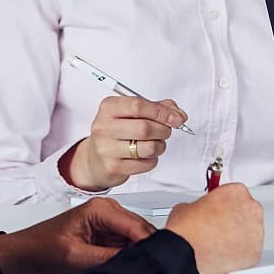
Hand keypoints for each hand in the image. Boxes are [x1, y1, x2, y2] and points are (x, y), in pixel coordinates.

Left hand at [0, 198, 154, 273]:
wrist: (28, 252)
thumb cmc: (44, 247)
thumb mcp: (76, 256)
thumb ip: (107, 258)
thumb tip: (133, 262)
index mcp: (100, 208)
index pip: (136, 225)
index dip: (150, 245)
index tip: (158, 263)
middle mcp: (108, 211)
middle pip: (141, 231)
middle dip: (147, 250)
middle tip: (153, 272)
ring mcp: (110, 222)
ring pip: (137, 239)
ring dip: (140, 254)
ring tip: (142, 272)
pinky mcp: (108, 235)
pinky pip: (128, 245)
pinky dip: (131, 256)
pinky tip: (131, 268)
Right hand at [66, 94, 187, 191]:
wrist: (94, 159)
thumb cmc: (117, 132)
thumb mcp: (131, 113)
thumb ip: (157, 108)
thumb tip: (179, 115)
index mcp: (108, 107)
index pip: (138, 106)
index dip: (161, 112)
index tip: (176, 118)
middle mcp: (103, 127)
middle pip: (145, 127)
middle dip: (163, 130)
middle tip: (166, 131)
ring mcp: (106, 148)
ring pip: (148, 147)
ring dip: (160, 146)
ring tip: (156, 144)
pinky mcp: (113, 167)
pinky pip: (146, 164)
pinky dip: (152, 160)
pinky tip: (145, 156)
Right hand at [163, 183, 262, 273]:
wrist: (188, 253)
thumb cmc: (188, 230)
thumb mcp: (188, 206)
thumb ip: (201, 205)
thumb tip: (198, 212)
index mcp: (236, 192)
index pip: (237, 194)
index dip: (226, 204)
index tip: (220, 210)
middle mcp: (251, 209)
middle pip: (248, 211)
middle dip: (235, 219)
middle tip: (219, 226)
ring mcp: (256, 231)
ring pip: (251, 232)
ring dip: (240, 235)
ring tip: (221, 242)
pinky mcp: (255, 252)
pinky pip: (251, 251)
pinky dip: (241, 253)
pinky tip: (226, 253)